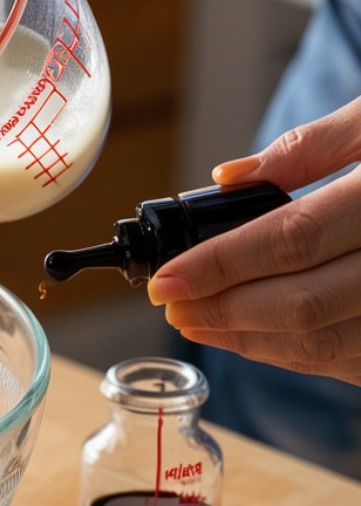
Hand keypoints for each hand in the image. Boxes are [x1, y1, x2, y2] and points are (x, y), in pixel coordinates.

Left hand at [148, 96, 360, 384]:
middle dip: (222, 310)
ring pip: (323, 343)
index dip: (219, 265)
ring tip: (197, 320)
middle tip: (171, 303)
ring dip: (248, 339)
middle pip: (302, 304)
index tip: (164, 279)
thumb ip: (314, 146)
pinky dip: (291, 352)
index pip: (293, 239)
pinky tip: (252, 336)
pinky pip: (347, 359)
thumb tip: (228, 177)